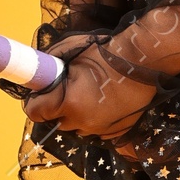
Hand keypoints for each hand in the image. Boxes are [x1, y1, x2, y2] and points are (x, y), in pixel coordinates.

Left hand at [25, 38, 155, 138]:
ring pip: (77, 128)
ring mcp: (101, 129)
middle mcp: (84, 120)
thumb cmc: (106, 51)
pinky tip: (102, 103)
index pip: (36, 112)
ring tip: (87, 95)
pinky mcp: (117, 131)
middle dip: (57, 109)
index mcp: (70, 102)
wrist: (145, 59)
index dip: (35, 101)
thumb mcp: (71, 49)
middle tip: (65, 91)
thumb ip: (50, 63)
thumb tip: (38, 73)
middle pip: (56, 123)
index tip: (41, 92)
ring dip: (76, 116)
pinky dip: (94, 120)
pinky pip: (96, 130)